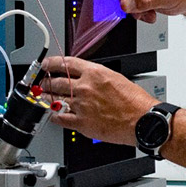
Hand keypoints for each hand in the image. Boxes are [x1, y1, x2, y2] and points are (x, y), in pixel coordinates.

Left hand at [38, 56, 158, 145]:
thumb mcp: (116, 78)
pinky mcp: (82, 123)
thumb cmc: (135, 102)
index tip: (46, 65)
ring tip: (44, 97)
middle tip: (43, 83)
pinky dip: (54, 116)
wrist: (142, 121)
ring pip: (54, 100)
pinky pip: (60, 118)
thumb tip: (85, 79)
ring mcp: (81, 105)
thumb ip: (97, 78)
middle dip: (46, 82)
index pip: (66, 63)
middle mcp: (85, 87)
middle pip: (56, 82)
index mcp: (95, 73)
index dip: (51, 63)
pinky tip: (53, 114)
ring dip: (46, 98)